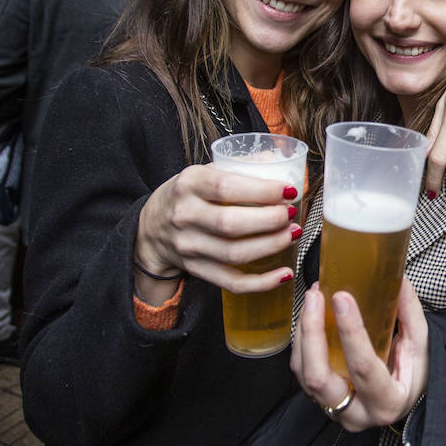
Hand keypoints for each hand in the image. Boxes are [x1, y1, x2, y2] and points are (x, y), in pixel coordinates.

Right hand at [133, 164, 298, 304]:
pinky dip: (261, 282)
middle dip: (270, 220)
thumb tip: (281, 163)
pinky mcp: (196, 269)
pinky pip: (231, 282)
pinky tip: (284, 273)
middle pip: (231, 223)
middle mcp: (185, 215)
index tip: (290, 191)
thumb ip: (239, 168)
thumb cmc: (189, 195)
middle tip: (292, 214)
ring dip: (271, 245)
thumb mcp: (204, 172)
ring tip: (293, 234)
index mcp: (189, 184)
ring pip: (235, 253)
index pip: (227, 187)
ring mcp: (188, 246)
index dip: (263, 191)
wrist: (152, 227)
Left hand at [291, 279, 428, 431]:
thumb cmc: (414, 376)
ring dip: (303, 332)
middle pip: (319, 377)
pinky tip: (310, 317)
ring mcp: (334, 411)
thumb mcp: (420, 346)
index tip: (341, 297)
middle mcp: (356, 414)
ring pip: (304, 373)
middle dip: (312, 332)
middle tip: (316, 295)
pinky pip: (302, 371)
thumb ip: (409, 313)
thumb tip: (398, 278)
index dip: (350, 330)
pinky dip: (302, 341)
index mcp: (386, 403)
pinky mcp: (320, 401)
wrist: (404, 401)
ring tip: (312, 299)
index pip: (362, 367)